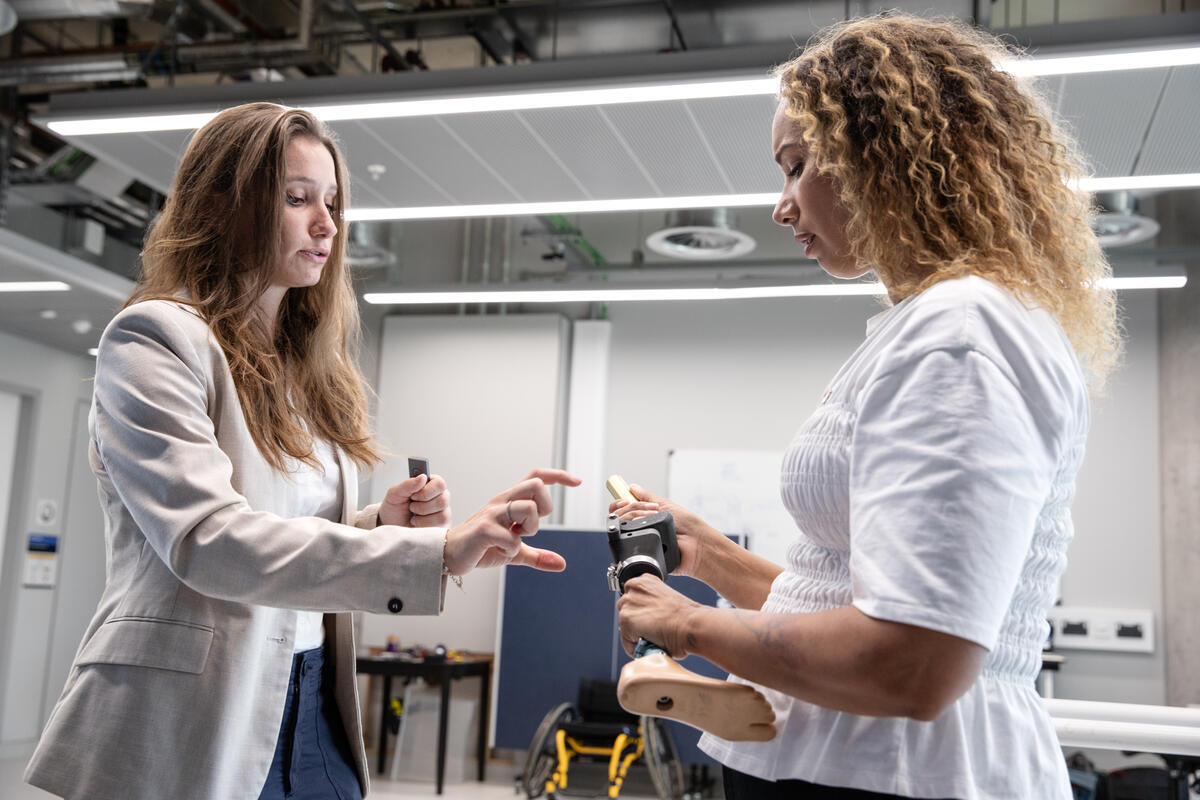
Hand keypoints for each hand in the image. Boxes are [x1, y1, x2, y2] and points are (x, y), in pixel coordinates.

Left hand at [378, 473, 449, 527]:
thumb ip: (408, 484)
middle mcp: (440, 498)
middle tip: (412, 507)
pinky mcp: (443, 527)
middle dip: (422, 506)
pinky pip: (440, 526)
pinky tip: (418, 523)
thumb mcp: (395, 493)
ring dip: (423, 517)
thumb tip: (422, 477)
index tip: (413, 495)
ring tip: (414, 516)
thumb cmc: (395, 509)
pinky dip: (424, 525)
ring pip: (442, 515)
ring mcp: (443, 513)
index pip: (440, 483)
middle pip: (443, 500)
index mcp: (430, 485)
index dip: (427, 491)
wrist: (392, 526)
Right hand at [443, 468, 581, 574]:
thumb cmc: (480, 547)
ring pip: (528, 508)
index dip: (559, 476)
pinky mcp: (484, 529)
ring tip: (514, 540)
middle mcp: (502, 501)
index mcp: (509, 500)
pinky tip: (500, 550)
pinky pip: (512, 538)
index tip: (577, 482)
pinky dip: (512, 549)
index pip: (536, 476)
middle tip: (529, 527)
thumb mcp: (514, 551)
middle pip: (536, 485)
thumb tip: (561, 564)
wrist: (449, 555)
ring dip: (529, 529)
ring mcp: (493, 513)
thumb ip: (537, 556)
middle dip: (544, 507)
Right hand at [608, 484, 717, 579]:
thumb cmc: (688, 525)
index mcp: (645, 516)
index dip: (619, 503)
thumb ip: (646, 497)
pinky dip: (635, 535)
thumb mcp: (665, 505)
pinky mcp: (641, 552)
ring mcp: (640, 540)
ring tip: (652, 519)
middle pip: (618, 517)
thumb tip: (632, 487)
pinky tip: (647, 532)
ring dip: (635, 519)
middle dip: (632, 509)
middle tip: (649, 510)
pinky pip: (627, 545)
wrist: (697, 544)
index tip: (625, 500)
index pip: (622, 509)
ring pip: (620, 530)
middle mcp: (640, 528)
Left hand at [617, 574, 700, 657]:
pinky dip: (635, 647)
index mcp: (645, 579)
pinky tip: (648, 646)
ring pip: (624, 625)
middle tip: (649, 632)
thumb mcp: (668, 599)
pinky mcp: (625, 619)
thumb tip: (650, 618)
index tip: (647, 620)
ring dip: (634, 634)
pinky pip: (626, 639)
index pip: (633, 596)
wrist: (690, 624)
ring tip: (650, 640)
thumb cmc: (686, 616)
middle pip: (625, 609)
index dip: (640, 611)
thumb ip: (654, 603)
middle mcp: (633, 587)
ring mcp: (628, 603)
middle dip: (636, 622)